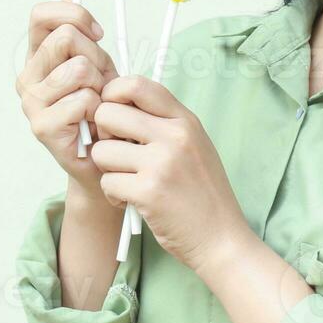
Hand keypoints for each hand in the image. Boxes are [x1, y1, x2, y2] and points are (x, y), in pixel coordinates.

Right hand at [16, 0, 118, 194]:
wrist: (107, 159)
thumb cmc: (104, 110)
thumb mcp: (98, 64)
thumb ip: (80, 34)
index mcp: (38, 57)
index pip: (42, 14)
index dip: (74, 14)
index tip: (97, 34)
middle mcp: (27, 77)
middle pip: (66, 38)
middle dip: (97, 57)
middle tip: (102, 83)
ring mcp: (31, 103)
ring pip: (78, 69)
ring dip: (100, 86)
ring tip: (99, 106)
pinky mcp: (42, 127)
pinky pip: (84, 100)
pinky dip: (100, 112)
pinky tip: (96, 126)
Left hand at [90, 75, 252, 272]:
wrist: (222, 238)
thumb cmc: (203, 194)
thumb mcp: (194, 146)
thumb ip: (163, 124)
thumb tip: (117, 106)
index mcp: (185, 120)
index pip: (136, 84)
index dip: (112, 95)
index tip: (114, 117)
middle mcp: (175, 135)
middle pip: (107, 113)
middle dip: (103, 136)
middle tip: (118, 155)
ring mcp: (162, 163)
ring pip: (101, 151)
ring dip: (107, 170)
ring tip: (127, 182)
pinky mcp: (148, 192)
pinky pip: (106, 182)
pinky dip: (113, 195)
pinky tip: (130, 201)